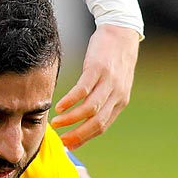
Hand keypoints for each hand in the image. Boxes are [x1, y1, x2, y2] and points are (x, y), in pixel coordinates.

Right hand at [51, 23, 138, 148]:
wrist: (121, 31)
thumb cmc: (114, 58)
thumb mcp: (115, 82)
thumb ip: (104, 99)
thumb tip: (87, 115)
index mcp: (120, 101)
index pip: (102, 126)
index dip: (85, 138)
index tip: (70, 146)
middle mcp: (116, 94)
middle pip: (97, 122)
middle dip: (78, 134)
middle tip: (62, 141)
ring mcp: (107, 81)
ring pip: (90, 108)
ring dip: (71, 119)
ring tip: (56, 123)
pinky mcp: (97, 68)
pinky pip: (83, 89)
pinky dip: (71, 100)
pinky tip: (60, 106)